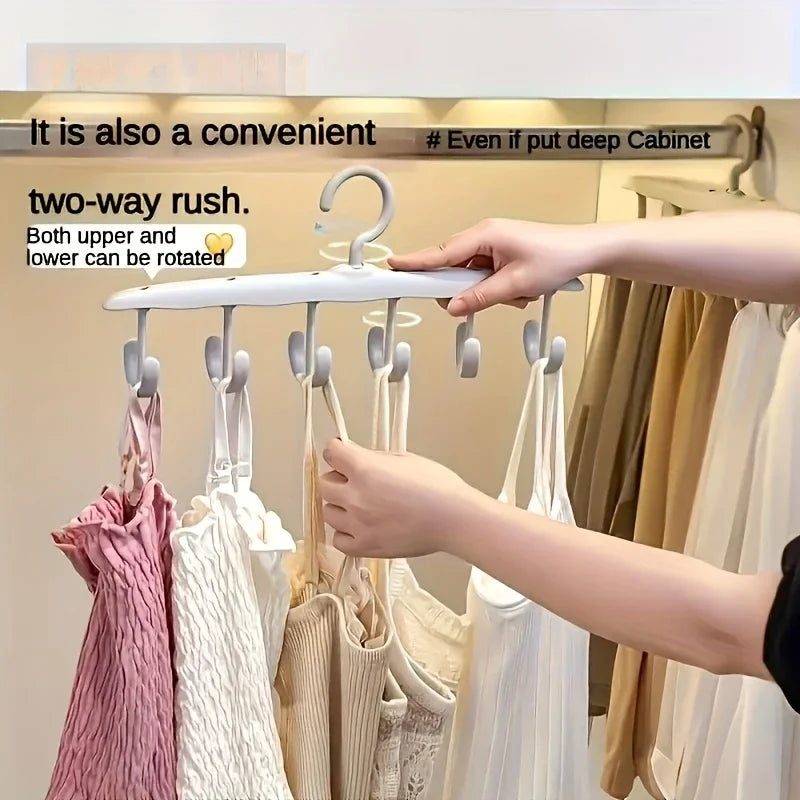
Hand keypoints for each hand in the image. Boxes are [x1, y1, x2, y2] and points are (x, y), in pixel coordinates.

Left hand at [320, 438, 482, 557]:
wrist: (454, 519)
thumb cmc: (437, 486)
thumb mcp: (404, 458)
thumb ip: (374, 458)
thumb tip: (356, 458)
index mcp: (365, 469)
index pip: (331, 454)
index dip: (336, 451)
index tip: (342, 453)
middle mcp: (355, 496)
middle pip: (324, 485)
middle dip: (337, 479)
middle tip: (354, 481)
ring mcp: (358, 524)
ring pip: (328, 512)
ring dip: (340, 506)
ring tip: (361, 506)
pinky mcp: (365, 547)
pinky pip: (339, 540)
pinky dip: (346, 533)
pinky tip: (361, 527)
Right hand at [388, 218, 606, 315]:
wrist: (585, 251)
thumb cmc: (557, 257)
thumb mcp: (516, 285)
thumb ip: (480, 297)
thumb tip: (453, 307)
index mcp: (484, 234)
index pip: (440, 253)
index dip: (415, 263)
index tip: (392, 267)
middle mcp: (484, 236)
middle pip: (452, 267)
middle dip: (467, 289)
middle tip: (489, 296)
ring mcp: (491, 245)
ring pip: (471, 277)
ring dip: (489, 292)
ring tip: (518, 293)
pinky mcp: (500, 254)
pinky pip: (485, 277)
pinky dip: (498, 289)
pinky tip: (520, 291)